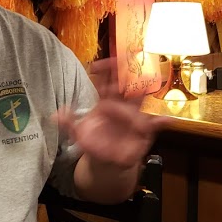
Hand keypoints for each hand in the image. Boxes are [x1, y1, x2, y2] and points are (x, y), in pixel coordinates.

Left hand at [53, 58, 168, 197]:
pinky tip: (167, 120)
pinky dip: (161, 122)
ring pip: (140, 100)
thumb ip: (68, 124)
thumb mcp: (78, 134)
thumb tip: (55, 115)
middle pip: (125, 85)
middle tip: (127, 61)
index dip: (103, 70)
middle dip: (126, 73)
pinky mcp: (143, 132)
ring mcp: (134, 117)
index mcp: (105, 102)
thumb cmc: (94, 142)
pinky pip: (154, 126)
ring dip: (144, 90)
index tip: (97, 63)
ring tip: (149, 79)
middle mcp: (121, 106)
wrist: (106, 160)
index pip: (106, 82)